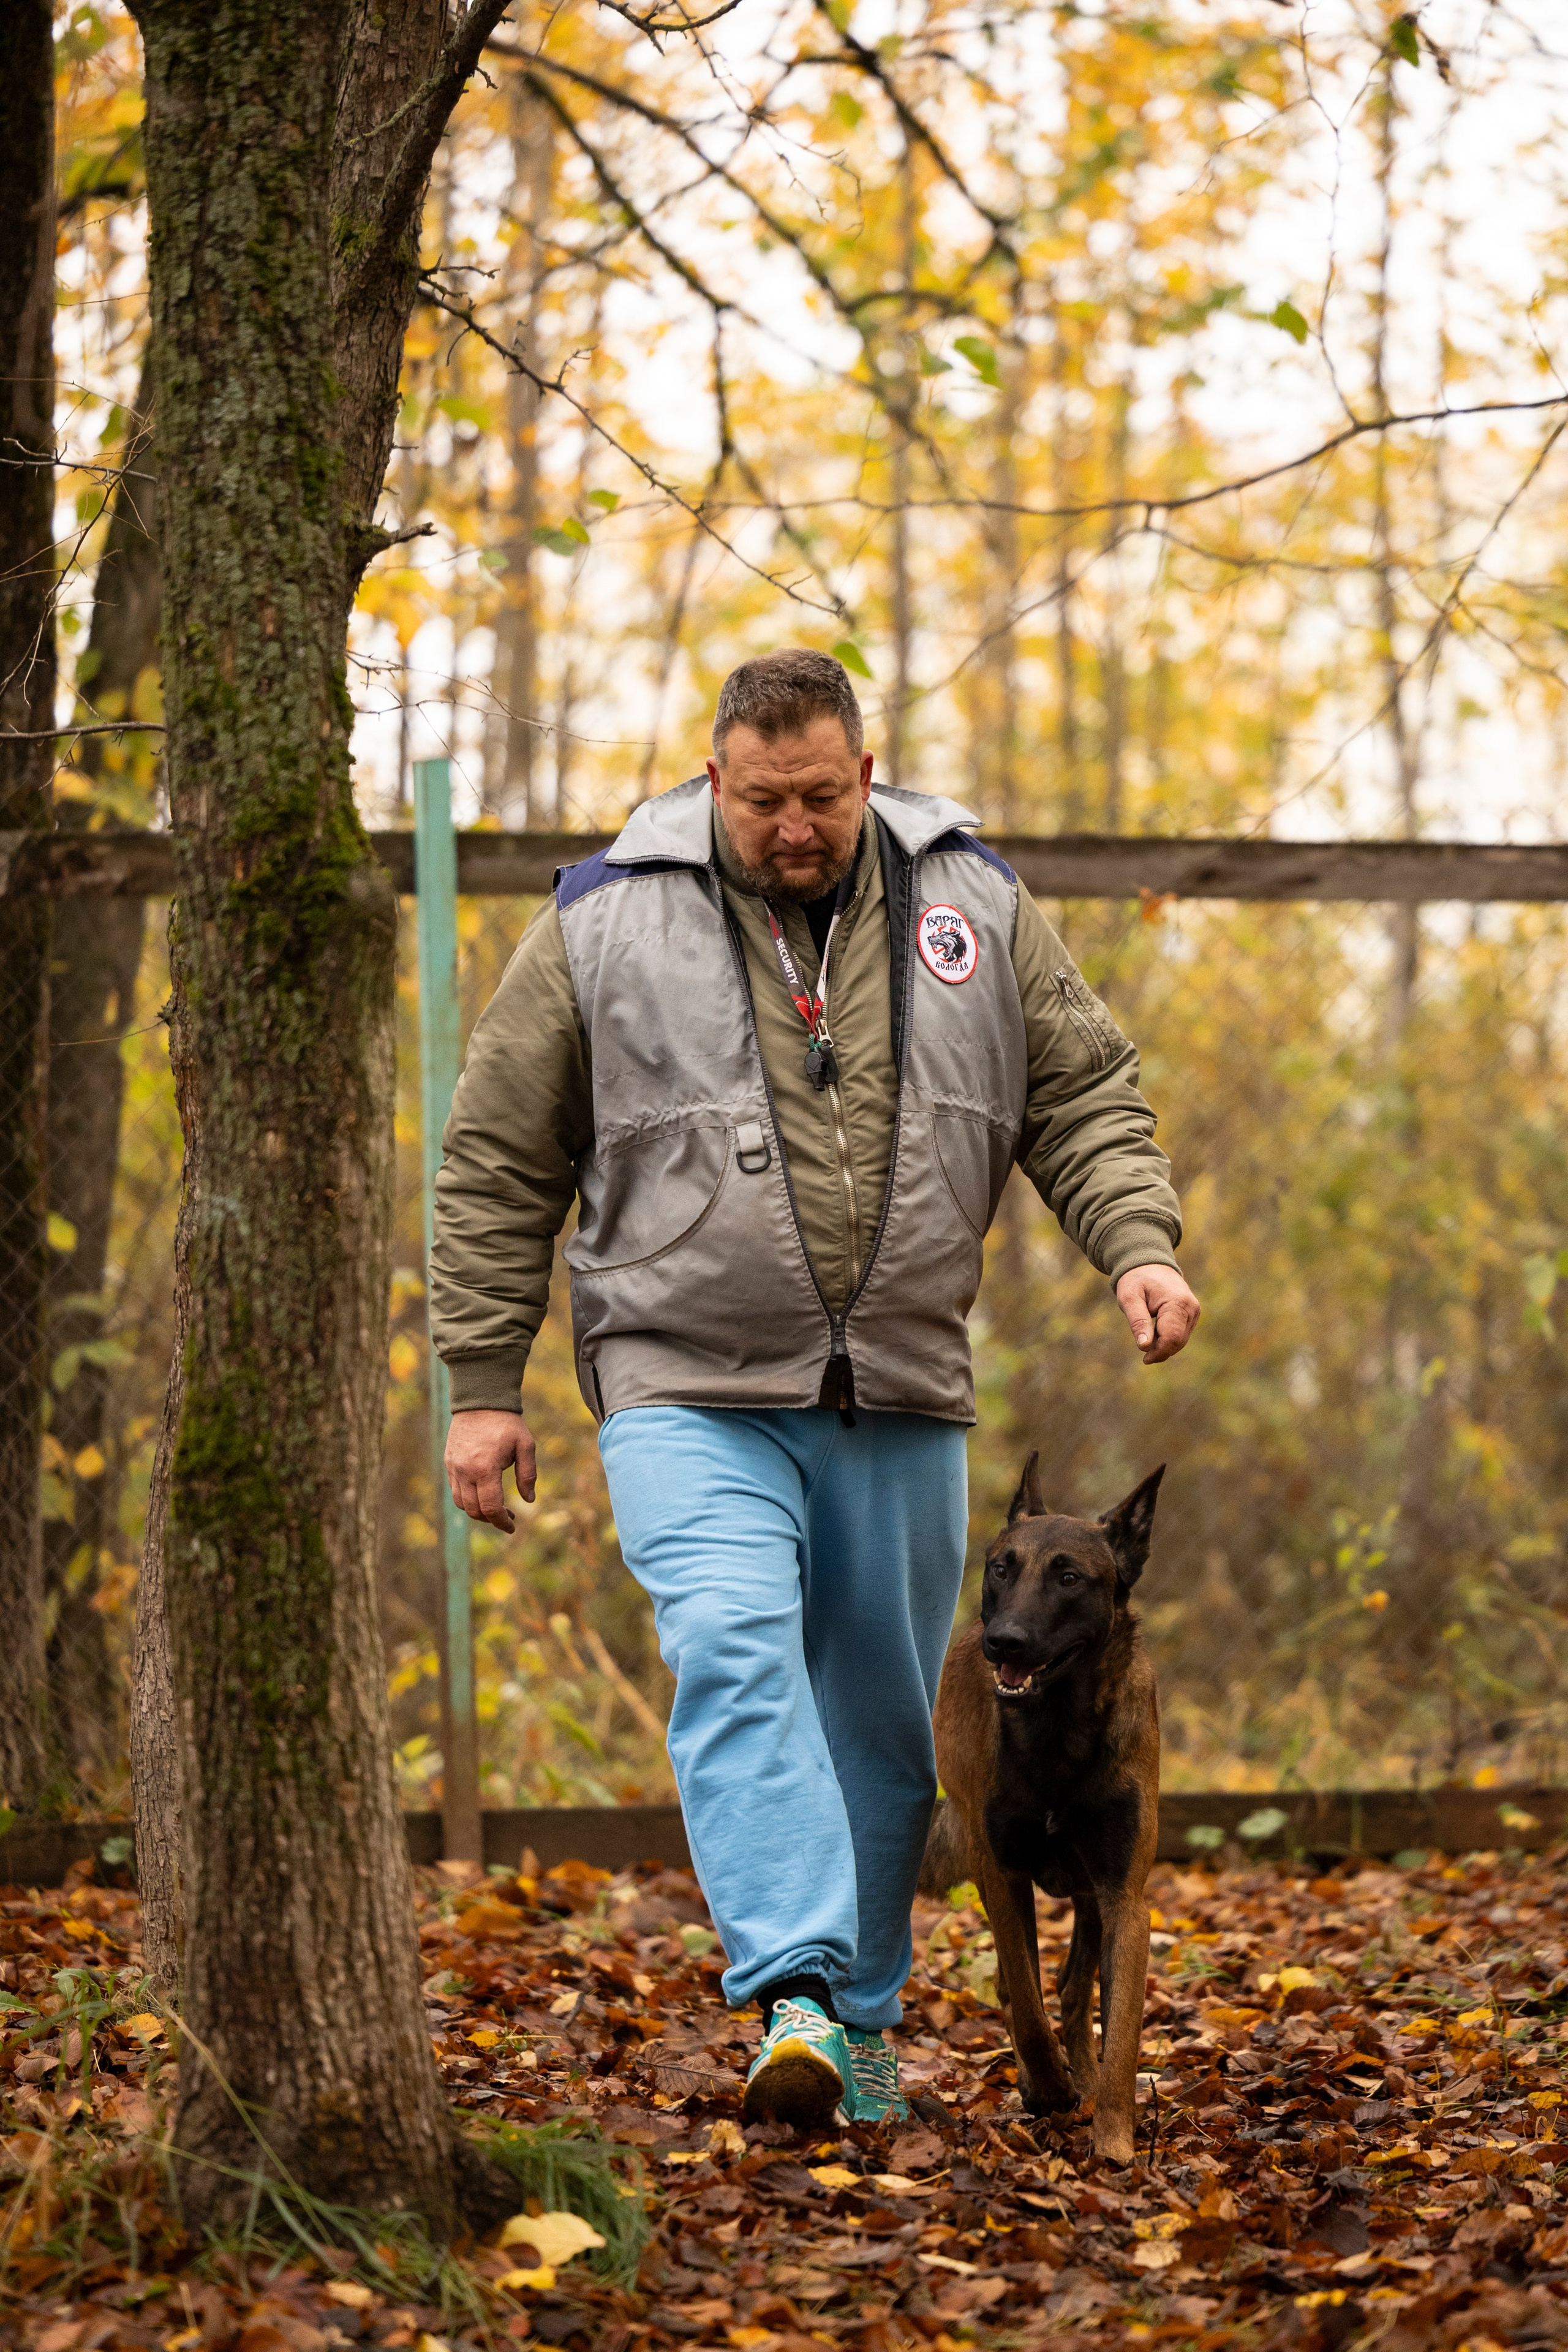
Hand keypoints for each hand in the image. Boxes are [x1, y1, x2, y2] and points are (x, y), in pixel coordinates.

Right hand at [445, 1409, 535, 1531]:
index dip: (502, 1522)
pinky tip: (482, 1494)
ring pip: (461, 1503)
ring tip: (494, 1509)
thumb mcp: (525, 1445)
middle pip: (474, 1510)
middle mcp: (465, 1471)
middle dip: (491, 1519)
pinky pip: (455, 1490)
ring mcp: (454, 1467)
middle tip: (507, 1517)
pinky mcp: (449, 1463)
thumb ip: (528, 1474)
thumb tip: (529, 1500)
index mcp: (485, 1468)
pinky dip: (467, 1499)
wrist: (480, 1401)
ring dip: (477, 1512)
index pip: (491, 1507)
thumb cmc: (506, 1423)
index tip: (512, 1527)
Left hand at [1115, 1265, 1200, 1364]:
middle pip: (1178, 1342)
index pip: (1172, 1338)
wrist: (1148, 1263)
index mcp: (1178, 1303)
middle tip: (1143, 1349)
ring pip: (1181, 1340)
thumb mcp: (1129, 1298)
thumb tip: (1144, 1347)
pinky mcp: (1191, 1314)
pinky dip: (1167, 1338)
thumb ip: (1138, 1321)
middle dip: (1161, 1350)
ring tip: (1147, 1334)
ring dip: (1163, 1345)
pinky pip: (1181, 1334)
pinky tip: (1154, 1331)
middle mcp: (1191, 1308)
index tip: (1145, 1359)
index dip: (1159, 1352)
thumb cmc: (1136, 1279)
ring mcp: (1193, 1311)